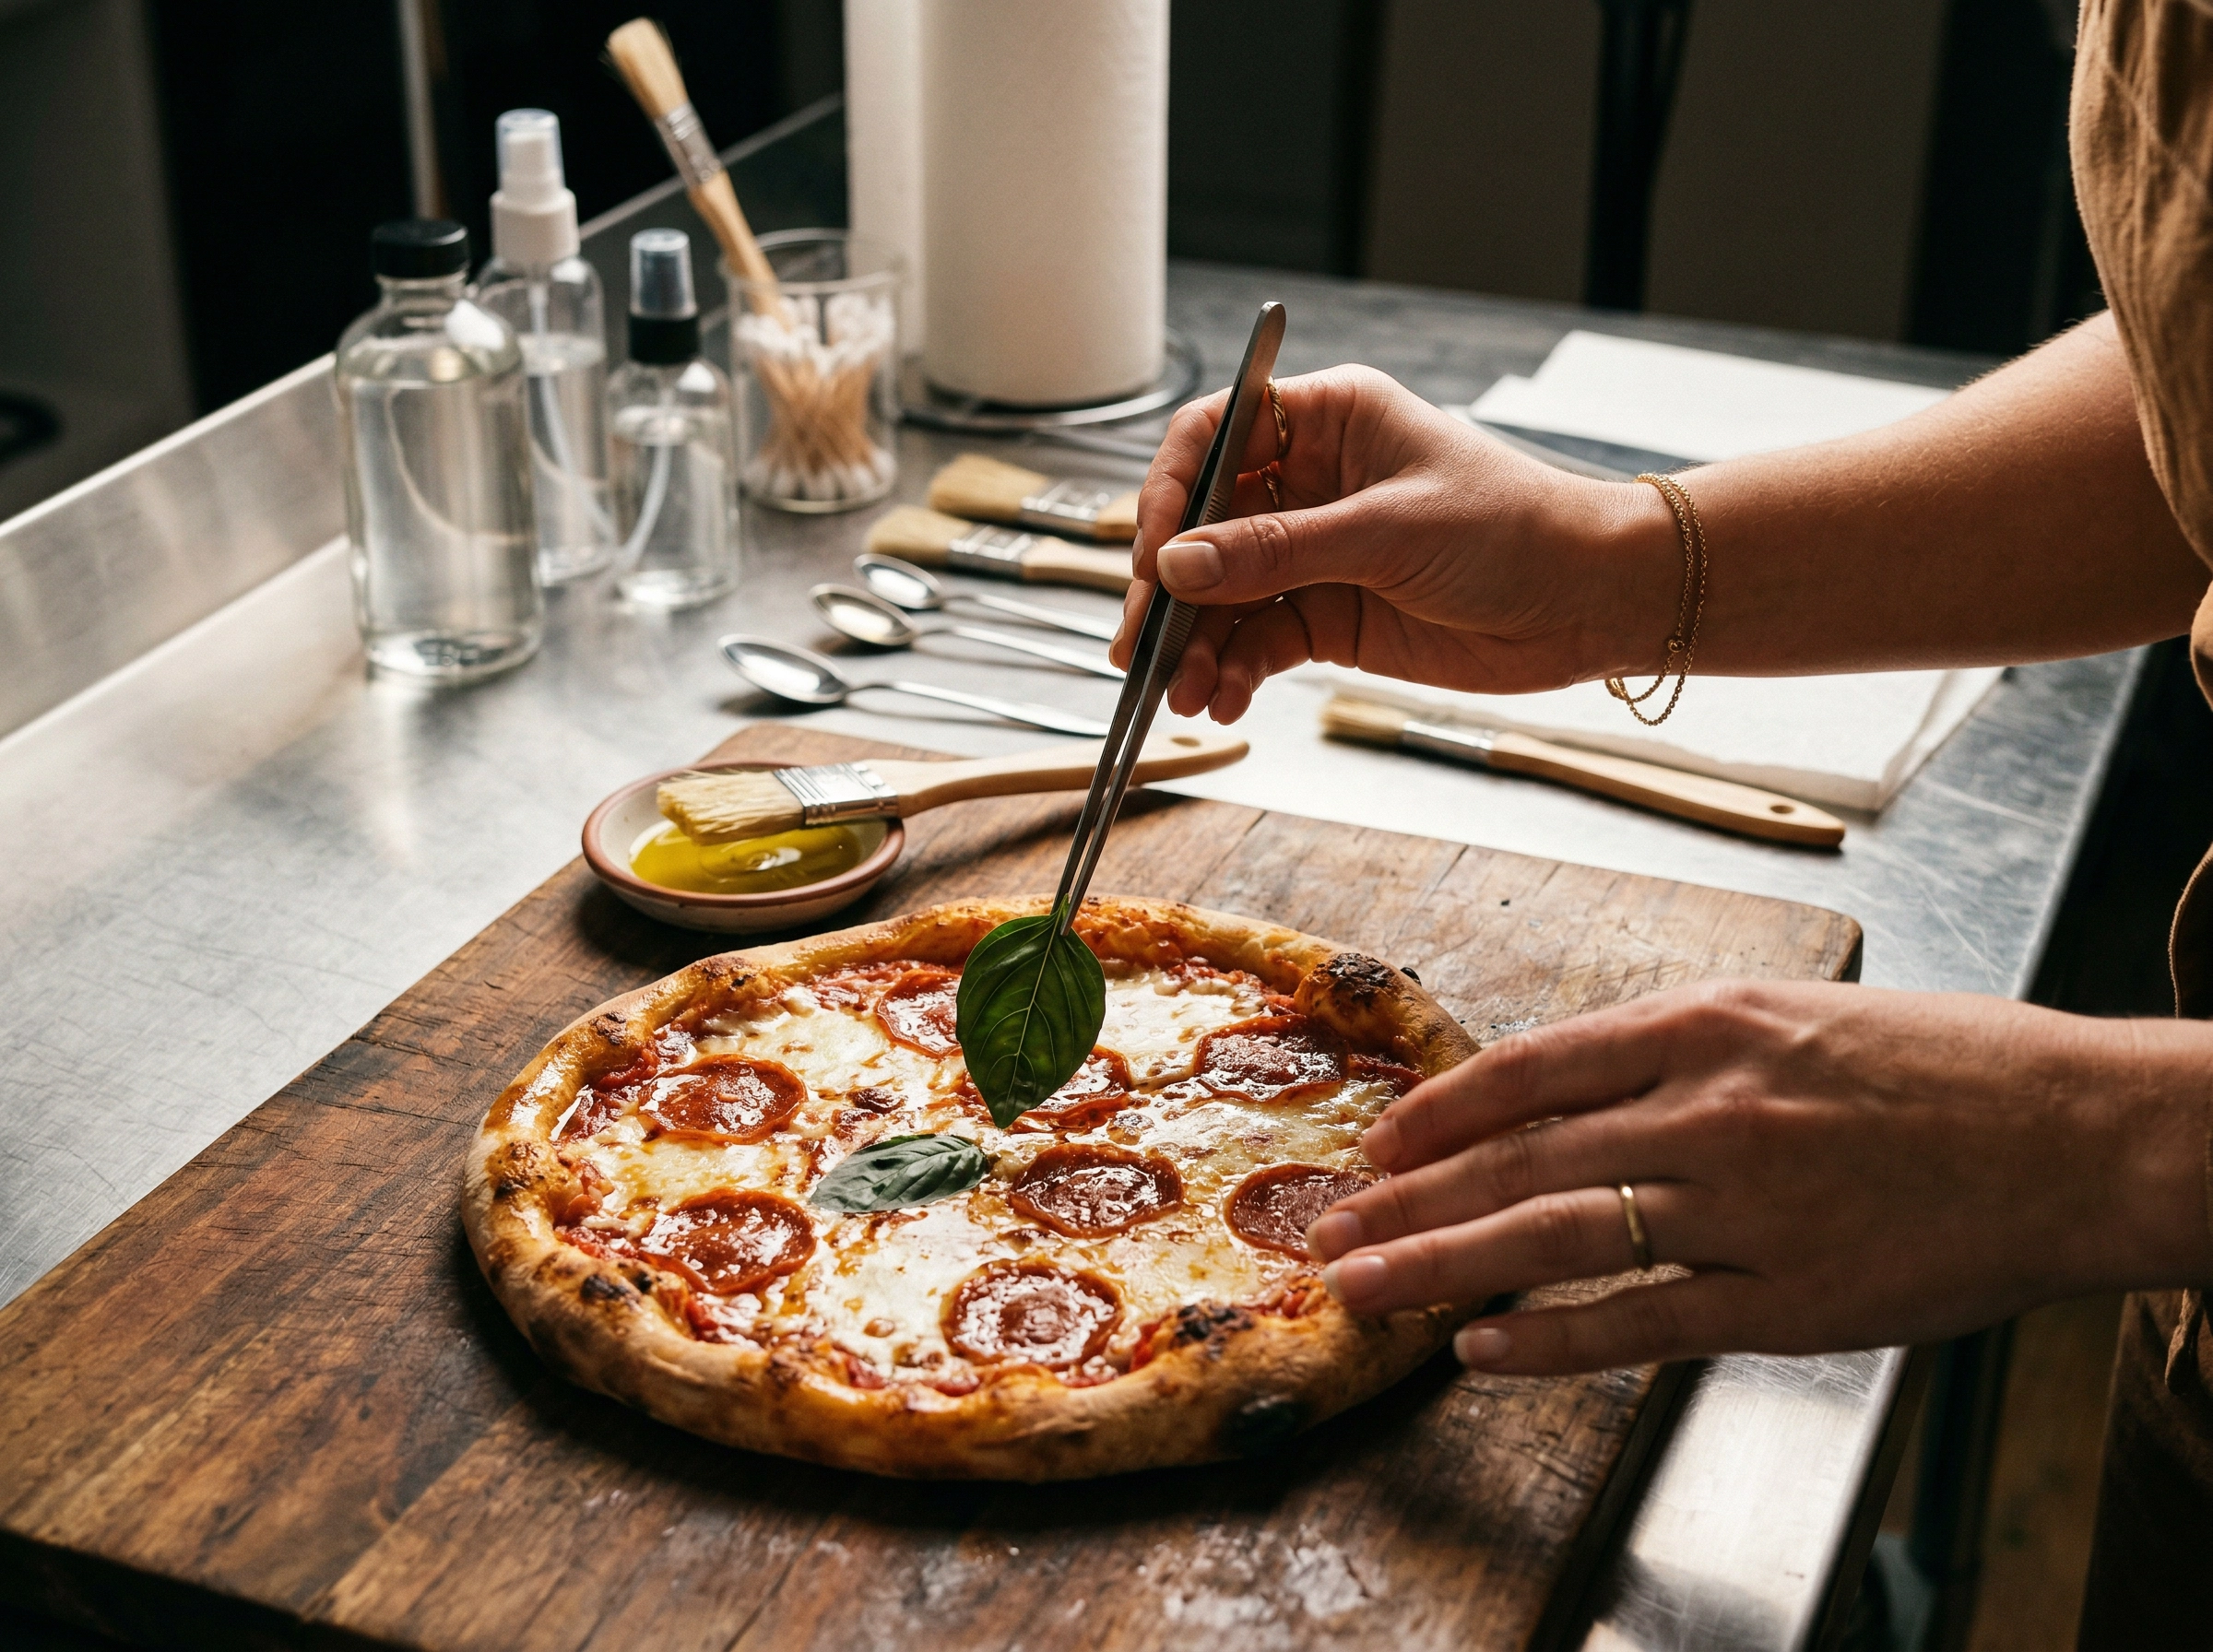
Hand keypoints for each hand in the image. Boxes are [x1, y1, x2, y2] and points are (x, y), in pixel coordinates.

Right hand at [1109, 365, 1677, 722]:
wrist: (1591, 601)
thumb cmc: (1516, 530)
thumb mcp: (1388, 533)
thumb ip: (1277, 552)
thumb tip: (1177, 566)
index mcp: (1328, 420)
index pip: (1215, 435)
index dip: (1171, 491)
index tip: (1152, 553)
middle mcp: (1310, 481)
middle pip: (1204, 526)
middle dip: (1168, 589)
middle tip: (1141, 643)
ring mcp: (1316, 551)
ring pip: (1223, 594)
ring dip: (1195, 644)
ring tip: (1182, 692)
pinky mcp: (1329, 614)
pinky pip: (1257, 641)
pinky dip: (1233, 671)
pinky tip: (1222, 698)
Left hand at [1305, 979, 2212, 1373]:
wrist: (2081, 1135)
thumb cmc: (1947, 1067)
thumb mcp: (1795, 1015)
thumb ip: (1677, 1051)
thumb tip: (1563, 1090)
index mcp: (1709, 1025)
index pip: (1531, 1067)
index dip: (1440, 1110)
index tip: (1380, 1141)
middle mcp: (1711, 1110)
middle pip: (1519, 1158)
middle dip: (1409, 1196)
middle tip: (1334, 1228)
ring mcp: (1746, 1210)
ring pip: (1556, 1238)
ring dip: (1444, 1267)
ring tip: (1366, 1287)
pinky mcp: (1787, 1300)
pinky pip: (1642, 1322)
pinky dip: (1553, 1339)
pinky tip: (1484, 1350)